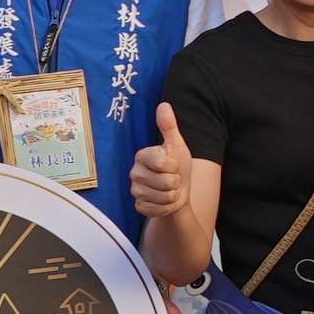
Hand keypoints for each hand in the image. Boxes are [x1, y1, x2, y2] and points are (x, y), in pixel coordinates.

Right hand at [128, 103, 195, 221]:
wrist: (178, 191)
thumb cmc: (177, 165)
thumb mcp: (177, 145)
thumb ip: (169, 126)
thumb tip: (164, 105)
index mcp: (142, 155)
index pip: (162, 163)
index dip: (174, 166)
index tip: (173, 165)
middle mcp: (135, 172)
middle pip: (164, 182)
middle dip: (175, 182)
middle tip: (172, 178)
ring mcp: (135, 191)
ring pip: (162, 197)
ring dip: (172, 195)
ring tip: (170, 189)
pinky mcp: (139, 206)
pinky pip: (156, 209)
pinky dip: (166, 207)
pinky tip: (165, 201)